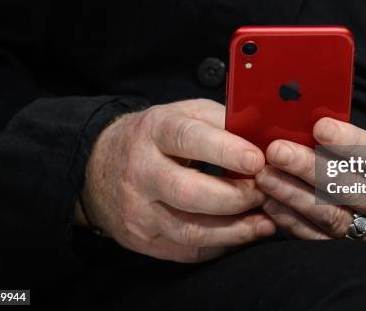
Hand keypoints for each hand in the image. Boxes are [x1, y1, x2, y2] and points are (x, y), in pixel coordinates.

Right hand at [77, 99, 275, 262]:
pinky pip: (188, 251)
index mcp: (154, 131)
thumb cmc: (156, 137)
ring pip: (191, 230)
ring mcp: (138, 210)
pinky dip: (222, 245)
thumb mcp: (182, 114)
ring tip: (264, 222)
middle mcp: (141, 171)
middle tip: (263, 192)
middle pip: (190, 192)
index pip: (188, 139)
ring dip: (236, 230)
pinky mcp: (142, 239)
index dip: (226, 151)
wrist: (100, 166)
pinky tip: (242, 235)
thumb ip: (221, 121)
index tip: (257, 160)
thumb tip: (264, 136)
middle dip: (235, 197)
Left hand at [256, 118, 365, 279]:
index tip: (320, 128)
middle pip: (352, 189)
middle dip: (310, 168)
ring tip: (265, 176)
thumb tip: (326, 132)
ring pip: (331, 217)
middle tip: (277, 151)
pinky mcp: (362, 262)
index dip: (351, 143)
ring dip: (293, 195)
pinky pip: (322, 243)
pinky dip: (295, 224)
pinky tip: (274, 206)